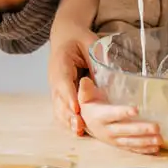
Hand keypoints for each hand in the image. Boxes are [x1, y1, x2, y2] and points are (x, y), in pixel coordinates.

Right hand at [48, 20, 98, 135]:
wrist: (65, 36)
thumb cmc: (78, 38)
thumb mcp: (90, 43)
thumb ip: (98, 59)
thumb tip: (112, 77)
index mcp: (60, 61)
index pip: (63, 81)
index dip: (69, 96)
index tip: (77, 107)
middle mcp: (55, 76)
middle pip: (59, 98)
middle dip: (69, 113)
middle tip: (79, 126)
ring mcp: (55, 86)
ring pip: (58, 105)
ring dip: (67, 119)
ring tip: (78, 131)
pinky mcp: (60, 93)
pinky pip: (61, 108)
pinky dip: (67, 119)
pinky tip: (76, 130)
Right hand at [77, 77, 161, 154]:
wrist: (84, 123)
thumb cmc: (89, 106)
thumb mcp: (85, 96)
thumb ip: (85, 88)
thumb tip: (85, 80)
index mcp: (100, 116)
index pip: (113, 114)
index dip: (123, 112)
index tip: (136, 110)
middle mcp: (107, 130)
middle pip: (125, 130)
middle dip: (141, 129)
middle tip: (156, 127)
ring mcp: (113, 139)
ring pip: (130, 142)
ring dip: (145, 141)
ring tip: (159, 139)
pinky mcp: (118, 145)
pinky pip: (131, 148)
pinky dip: (143, 150)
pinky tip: (155, 148)